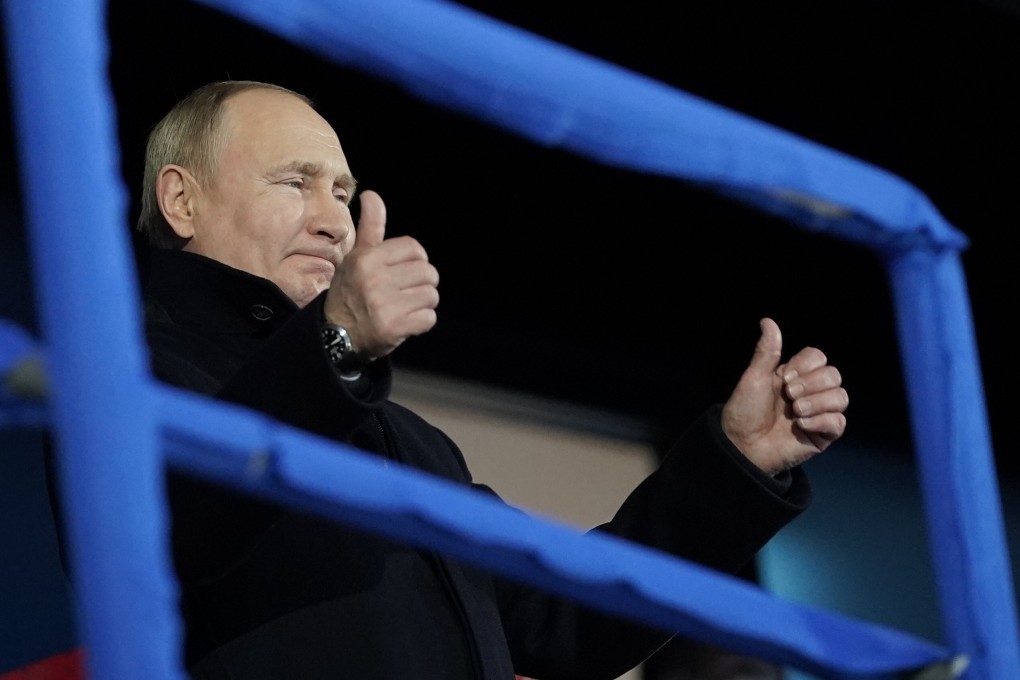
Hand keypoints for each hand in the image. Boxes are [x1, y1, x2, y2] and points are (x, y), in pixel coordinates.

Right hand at [323, 190, 438, 359]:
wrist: (335, 336)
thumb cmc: (351, 292)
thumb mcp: (356, 258)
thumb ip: (370, 228)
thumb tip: (371, 194)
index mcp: (366, 259)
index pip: (415, 249)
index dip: (414, 261)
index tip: (401, 273)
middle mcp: (374, 279)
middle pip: (428, 273)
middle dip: (421, 284)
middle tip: (403, 293)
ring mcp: (384, 305)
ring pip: (431, 295)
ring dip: (422, 304)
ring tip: (403, 307)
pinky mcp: (393, 327)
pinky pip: (429, 318)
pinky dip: (421, 322)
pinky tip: (405, 322)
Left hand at [721, 318, 847, 474]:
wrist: (741, 445)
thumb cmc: (744, 411)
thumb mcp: (754, 377)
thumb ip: (767, 351)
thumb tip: (767, 320)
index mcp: (795, 376)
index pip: (819, 357)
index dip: (806, 365)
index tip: (784, 378)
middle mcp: (810, 393)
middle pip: (834, 375)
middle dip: (811, 383)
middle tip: (788, 395)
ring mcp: (818, 414)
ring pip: (842, 397)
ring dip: (817, 402)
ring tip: (795, 411)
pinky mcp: (823, 435)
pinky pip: (839, 422)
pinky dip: (821, 420)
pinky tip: (801, 424)